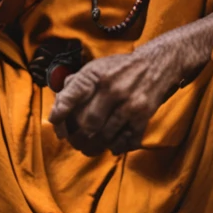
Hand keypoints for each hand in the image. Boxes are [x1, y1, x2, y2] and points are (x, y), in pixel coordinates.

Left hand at [48, 42, 177, 156]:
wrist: (157, 63)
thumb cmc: (121, 68)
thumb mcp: (96, 67)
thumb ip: (77, 83)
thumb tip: (58, 106)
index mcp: (96, 74)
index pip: (71, 96)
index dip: (59, 113)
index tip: (55, 123)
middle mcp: (111, 88)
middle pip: (87, 123)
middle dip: (77, 138)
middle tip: (74, 142)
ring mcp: (129, 103)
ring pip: (105, 135)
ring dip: (94, 146)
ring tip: (88, 148)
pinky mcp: (143, 115)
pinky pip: (127, 139)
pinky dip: (117, 146)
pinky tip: (112, 146)